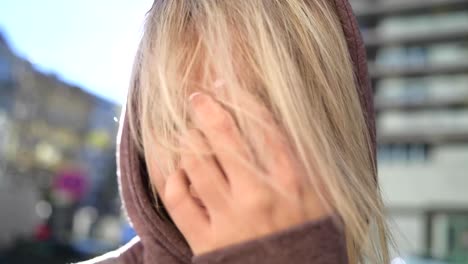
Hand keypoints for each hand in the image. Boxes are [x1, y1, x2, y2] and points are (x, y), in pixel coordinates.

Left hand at [150, 91, 329, 254]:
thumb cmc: (309, 241)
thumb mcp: (323, 201)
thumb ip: (307, 165)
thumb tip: (282, 127)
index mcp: (292, 183)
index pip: (263, 127)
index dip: (241, 99)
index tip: (227, 84)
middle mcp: (259, 196)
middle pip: (225, 138)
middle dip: (206, 109)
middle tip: (196, 97)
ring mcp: (230, 219)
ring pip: (197, 164)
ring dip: (188, 142)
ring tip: (188, 134)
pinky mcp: (207, 242)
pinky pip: (179, 201)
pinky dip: (174, 180)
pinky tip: (180, 173)